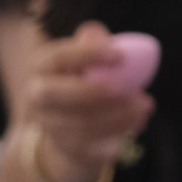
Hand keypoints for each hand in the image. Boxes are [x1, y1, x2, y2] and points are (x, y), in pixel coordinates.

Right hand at [27, 22, 154, 179]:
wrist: (73, 130)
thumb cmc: (85, 82)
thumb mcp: (89, 60)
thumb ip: (93, 45)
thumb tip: (94, 32)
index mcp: (42, 67)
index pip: (57, 57)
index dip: (86, 55)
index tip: (119, 55)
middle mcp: (37, 97)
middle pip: (53, 95)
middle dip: (90, 92)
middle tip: (125, 88)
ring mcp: (49, 126)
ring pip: (79, 124)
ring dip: (117, 115)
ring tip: (145, 104)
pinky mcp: (68, 148)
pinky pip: (93, 146)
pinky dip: (120, 133)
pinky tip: (139, 121)